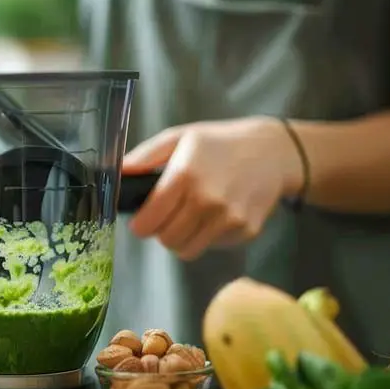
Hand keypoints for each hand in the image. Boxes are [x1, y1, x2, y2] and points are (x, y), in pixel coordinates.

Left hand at [124, 116, 303, 260]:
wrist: (273, 151)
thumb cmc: (220, 143)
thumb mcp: (179, 138)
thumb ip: (145, 157)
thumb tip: (117, 173)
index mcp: (185, 176)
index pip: (148, 222)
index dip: (140, 225)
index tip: (143, 220)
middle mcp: (208, 200)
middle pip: (166, 240)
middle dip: (162, 231)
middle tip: (169, 215)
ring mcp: (229, 218)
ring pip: (187, 250)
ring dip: (182, 238)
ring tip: (190, 216)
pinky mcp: (246, 231)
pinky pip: (212, 246)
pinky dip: (208, 236)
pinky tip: (217, 214)